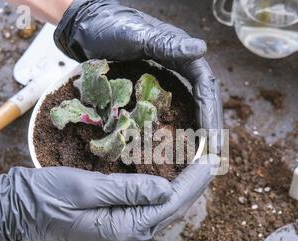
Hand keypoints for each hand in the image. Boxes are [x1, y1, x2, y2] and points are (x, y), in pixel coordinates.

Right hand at [0, 158, 217, 240]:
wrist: (20, 207)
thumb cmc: (49, 194)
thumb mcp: (88, 187)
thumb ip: (128, 190)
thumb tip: (166, 189)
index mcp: (122, 228)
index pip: (169, 204)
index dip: (193, 182)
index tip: (212, 162)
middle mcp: (127, 234)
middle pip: (170, 208)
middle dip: (192, 185)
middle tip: (211, 161)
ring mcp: (122, 230)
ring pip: (161, 208)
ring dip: (181, 187)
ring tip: (199, 167)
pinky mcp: (116, 222)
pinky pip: (148, 208)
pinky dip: (163, 191)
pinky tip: (172, 179)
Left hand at [54, 0, 222, 148]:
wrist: (86, 25)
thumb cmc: (110, 26)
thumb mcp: (138, 36)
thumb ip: (168, 44)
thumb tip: (202, 50)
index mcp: (183, 55)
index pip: (206, 88)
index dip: (211, 114)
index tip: (211, 139)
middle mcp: (180, 68)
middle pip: (202, 101)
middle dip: (209, 128)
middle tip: (210, 157)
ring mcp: (167, 79)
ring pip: (190, 107)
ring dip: (196, 131)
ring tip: (198, 158)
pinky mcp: (152, 88)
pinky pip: (171, 110)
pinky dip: (177, 128)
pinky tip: (175, 146)